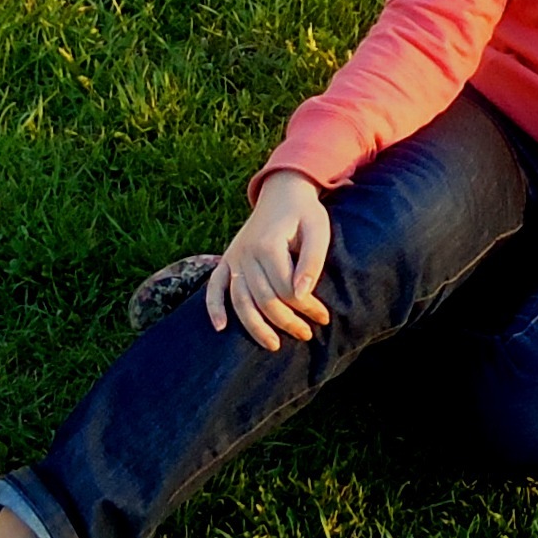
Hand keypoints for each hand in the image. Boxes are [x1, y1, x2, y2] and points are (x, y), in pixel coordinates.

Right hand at [205, 170, 331, 350]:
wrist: (282, 192)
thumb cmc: (305, 213)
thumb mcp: (318, 231)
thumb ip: (312, 261)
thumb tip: (302, 295)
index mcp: (268, 245)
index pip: (286, 288)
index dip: (306, 307)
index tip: (324, 317)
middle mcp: (246, 254)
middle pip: (264, 299)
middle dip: (287, 321)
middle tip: (308, 334)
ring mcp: (233, 258)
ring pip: (240, 301)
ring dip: (256, 326)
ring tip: (274, 345)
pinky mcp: (227, 260)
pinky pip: (214, 287)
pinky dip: (213, 308)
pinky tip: (221, 329)